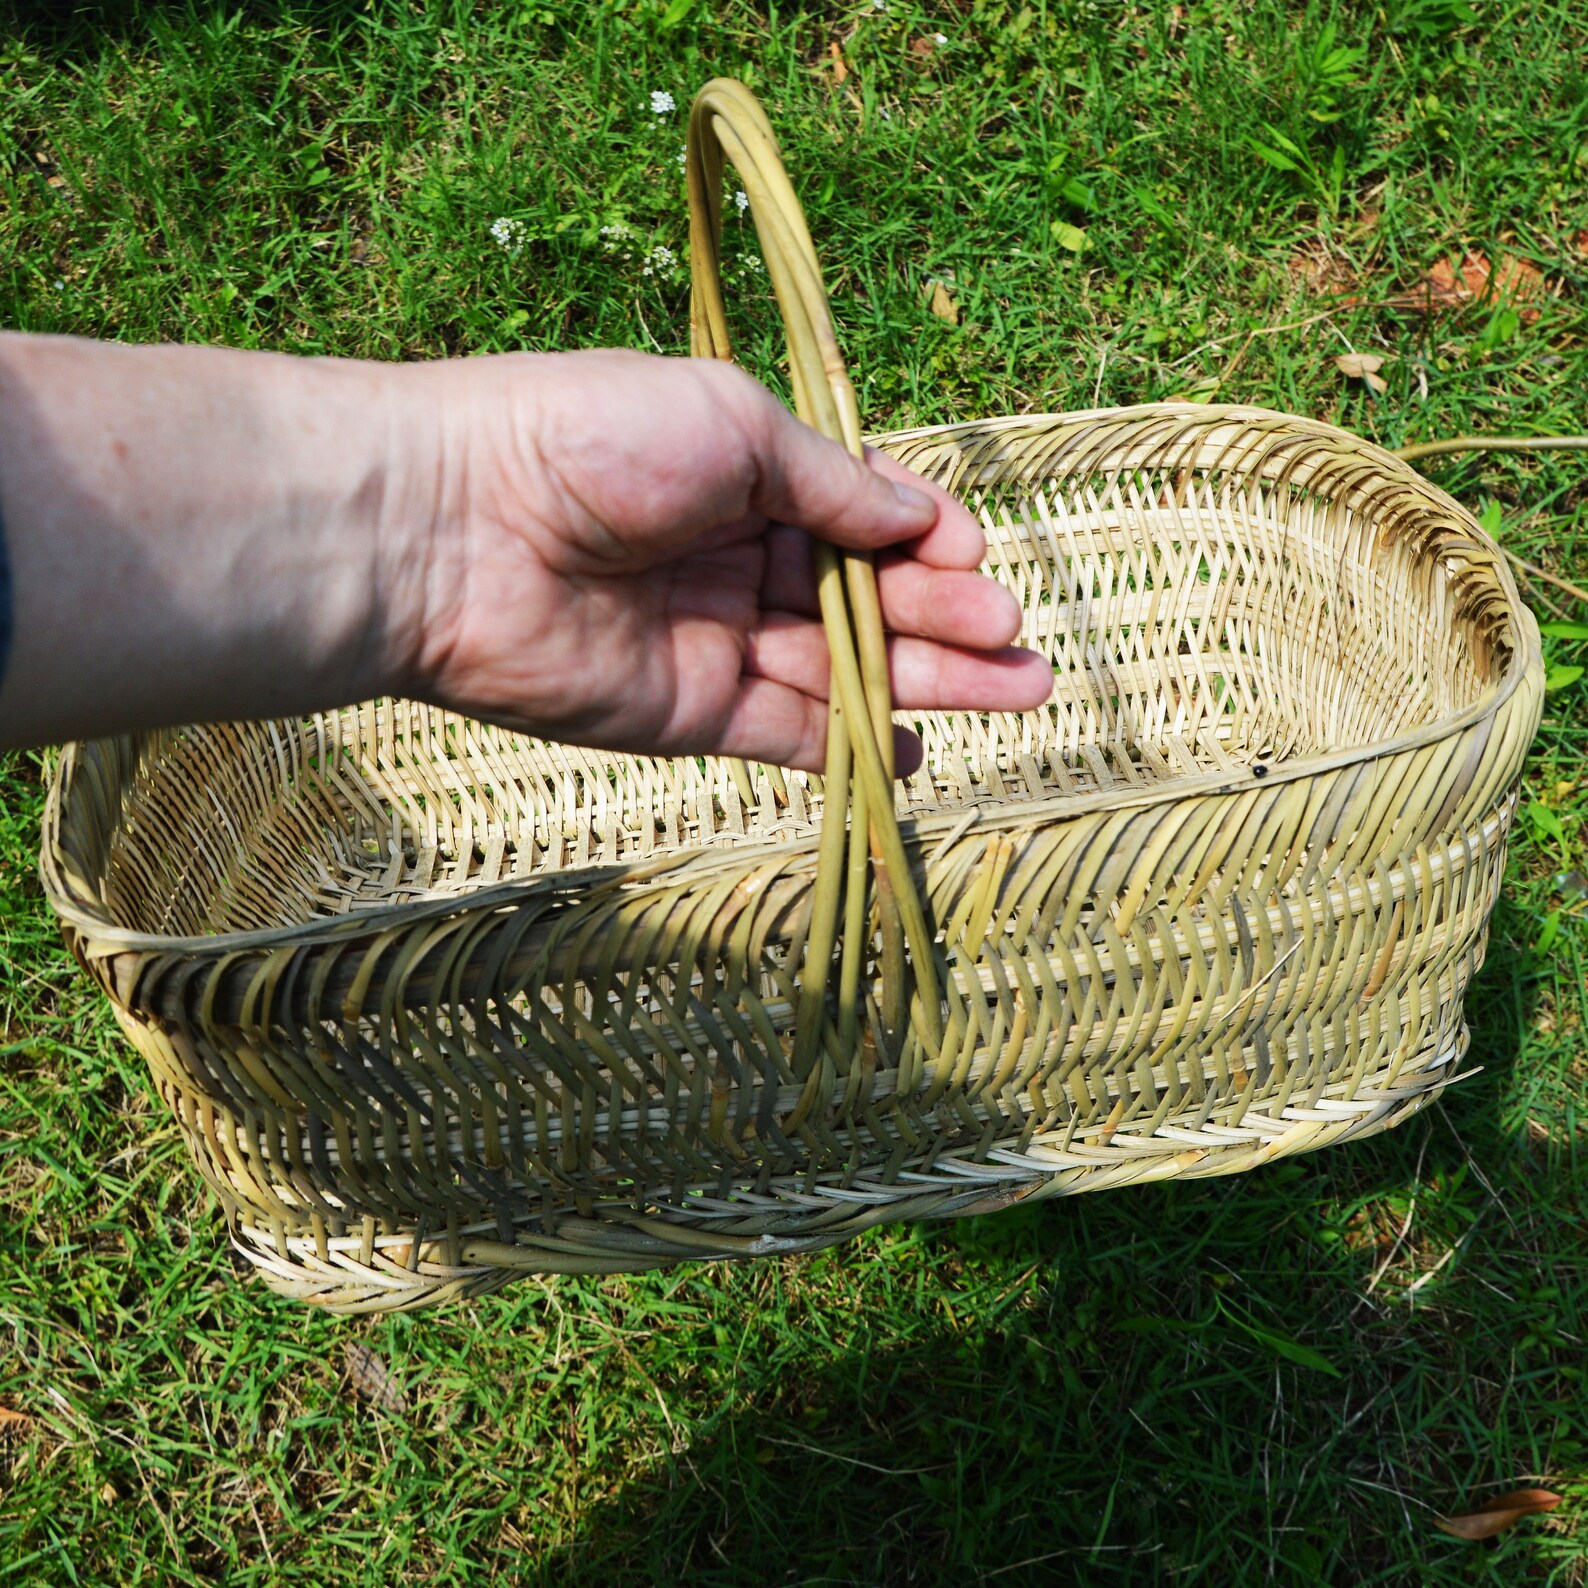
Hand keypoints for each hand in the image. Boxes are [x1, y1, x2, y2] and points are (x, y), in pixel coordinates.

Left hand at [402, 349, 1051, 771]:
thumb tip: (918, 516)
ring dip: (928, 682)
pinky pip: (788, 734)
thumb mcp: (732, 424)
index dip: (926, 539)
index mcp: (743, 476)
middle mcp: (736, 560)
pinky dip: (851, 744)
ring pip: (842, 670)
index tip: (978, 557)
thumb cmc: (590, 440)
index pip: (860, 515)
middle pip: (865, 600)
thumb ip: (831, 482)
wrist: (453, 528)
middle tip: (1018, 643)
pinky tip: (916, 748)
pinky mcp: (690, 714)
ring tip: (1018, 689)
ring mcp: (716, 641)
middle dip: (948, 618)